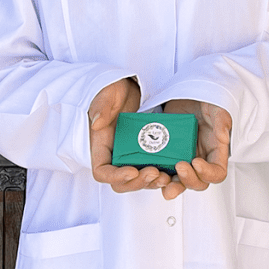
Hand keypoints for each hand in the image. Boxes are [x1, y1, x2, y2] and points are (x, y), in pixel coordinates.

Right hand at [88, 79, 171, 193]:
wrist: (130, 85)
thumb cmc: (114, 90)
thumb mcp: (107, 95)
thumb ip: (101, 107)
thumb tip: (97, 124)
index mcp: (101, 146)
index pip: (102, 171)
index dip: (116, 176)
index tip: (132, 170)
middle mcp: (114, 155)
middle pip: (121, 182)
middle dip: (138, 182)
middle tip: (154, 172)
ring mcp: (130, 155)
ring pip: (138, 180)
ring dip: (151, 183)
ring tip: (165, 176)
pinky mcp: (145, 152)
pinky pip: (151, 170)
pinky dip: (160, 175)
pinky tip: (172, 172)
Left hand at [161, 99, 231, 200]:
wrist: (186, 94)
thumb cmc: (204, 102)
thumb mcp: (216, 108)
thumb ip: (222, 120)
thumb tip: (222, 136)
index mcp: (215, 152)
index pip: (217, 173)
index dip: (208, 173)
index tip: (196, 162)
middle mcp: (200, 159)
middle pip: (198, 182)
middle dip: (188, 180)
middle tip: (179, 167)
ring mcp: (183, 159)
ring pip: (179, 181)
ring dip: (171, 185)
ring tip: (162, 180)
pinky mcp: (167, 155)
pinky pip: (163, 170)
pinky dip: (157, 175)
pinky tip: (150, 171)